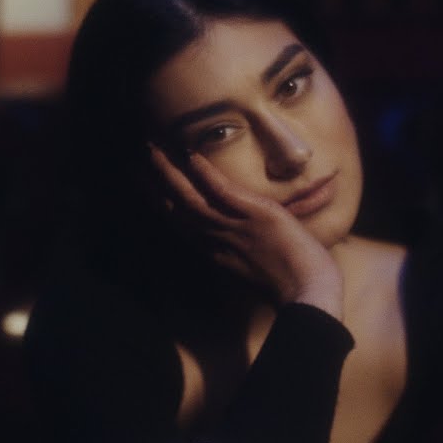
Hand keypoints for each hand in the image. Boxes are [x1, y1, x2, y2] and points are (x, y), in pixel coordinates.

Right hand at [149, 144, 342, 317]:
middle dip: (153, 183)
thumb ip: (240, 250)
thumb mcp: (255, 266)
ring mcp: (234, 227)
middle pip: (175, 207)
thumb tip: (238, 238)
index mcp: (215, 251)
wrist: (309, 293)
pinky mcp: (256, 215)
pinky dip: (204, 173)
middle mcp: (216, 239)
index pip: (179, 221)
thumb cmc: (291, 284)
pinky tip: (190, 154)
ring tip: (152, 148)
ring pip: (191, 197)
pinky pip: (223, 191)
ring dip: (169, 172)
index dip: (158, 201)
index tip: (142, 183)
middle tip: (134, 159)